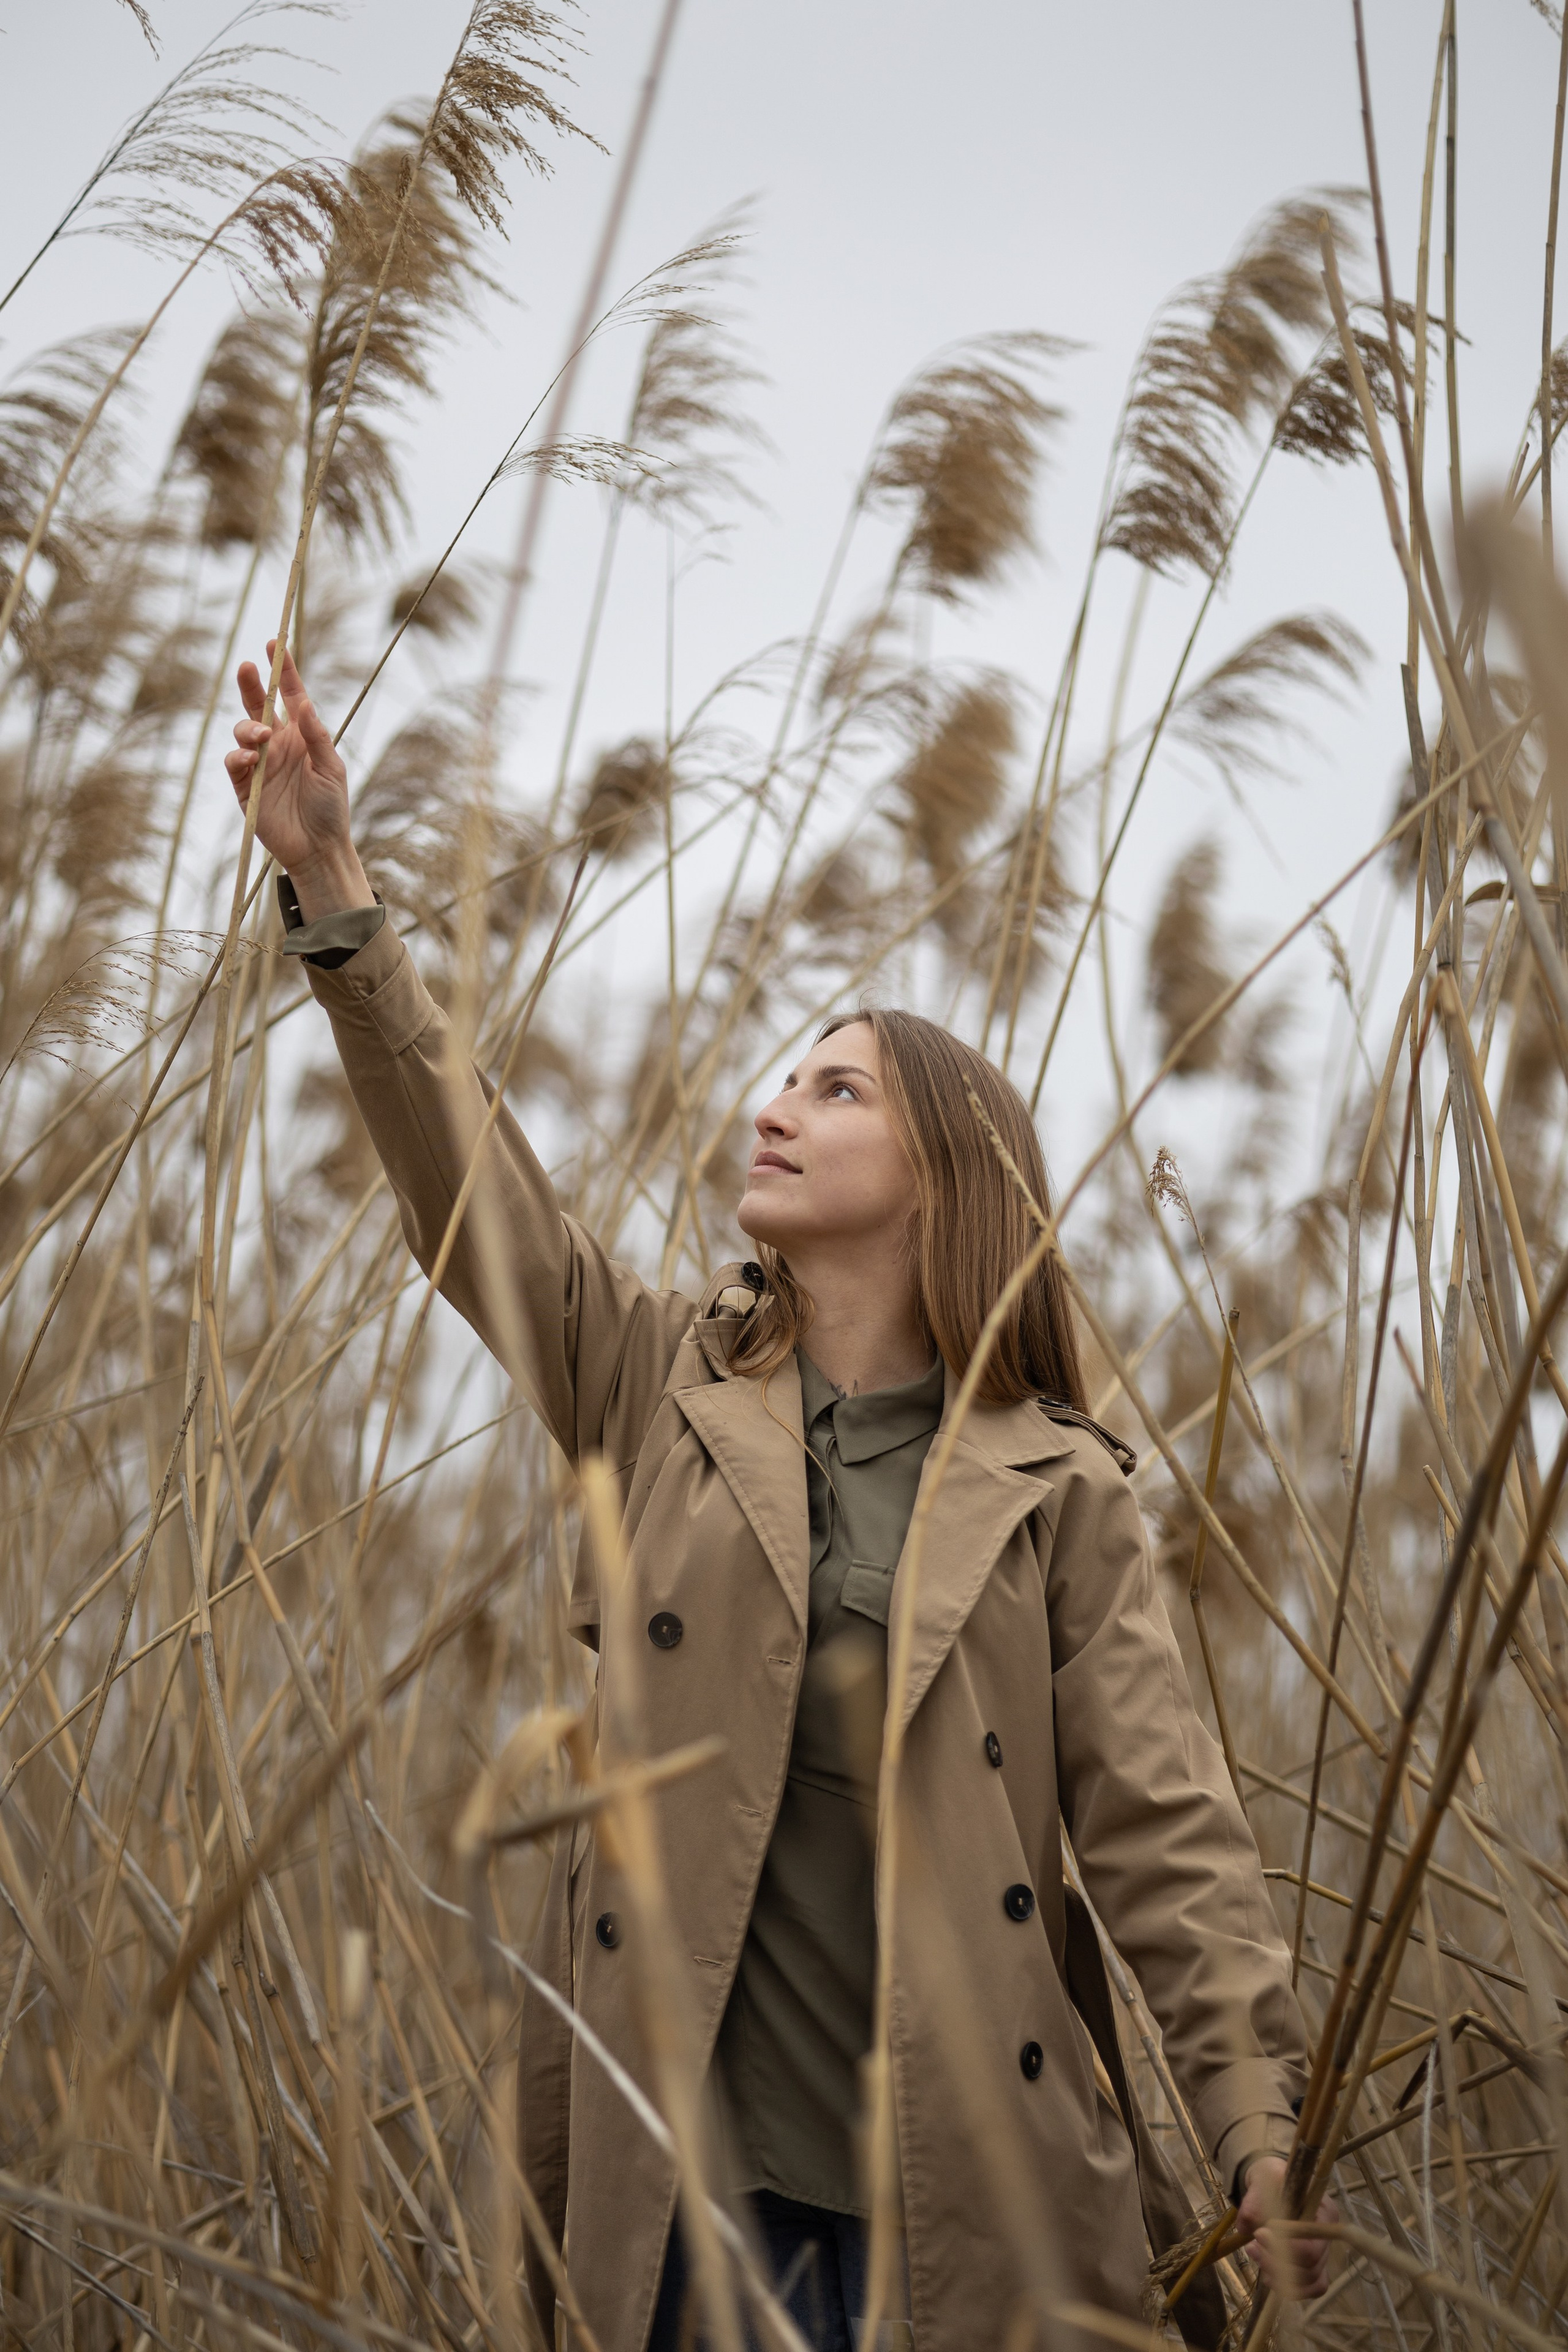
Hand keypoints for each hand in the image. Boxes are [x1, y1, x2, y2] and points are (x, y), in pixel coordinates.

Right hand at [224, 642, 372, 919]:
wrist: (318, 849)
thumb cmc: (331, 808)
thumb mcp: (332, 769)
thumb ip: (317, 737)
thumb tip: (306, 704)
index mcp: (301, 736)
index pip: (290, 696)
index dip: (283, 670)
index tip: (275, 643)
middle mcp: (278, 744)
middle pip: (259, 705)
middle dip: (252, 684)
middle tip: (248, 667)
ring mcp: (259, 764)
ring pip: (243, 731)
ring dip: (248, 728)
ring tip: (262, 736)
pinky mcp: (244, 786)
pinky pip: (234, 763)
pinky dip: (239, 756)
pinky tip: (251, 759)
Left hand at [1233, 2157, 1334, 2298]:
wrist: (1271, 2186)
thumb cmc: (1271, 2180)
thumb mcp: (1262, 2182)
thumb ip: (1254, 2204)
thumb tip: (1246, 2228)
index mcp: (1325, 2212)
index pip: (1313, 2244)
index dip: (1287, 2247)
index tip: (1259, 2234)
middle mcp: (1328, 2237)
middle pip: (1311, 2266)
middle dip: (1278, 2262)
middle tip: (1252, 2247)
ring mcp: (1322, 2254)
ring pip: (1310, 2281)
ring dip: (1279, 2276)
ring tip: (1255, 2254)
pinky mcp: (1311, 2267)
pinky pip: (1310, 2288)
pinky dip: (1289, 2287)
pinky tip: (1268, 2275)